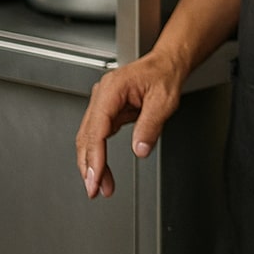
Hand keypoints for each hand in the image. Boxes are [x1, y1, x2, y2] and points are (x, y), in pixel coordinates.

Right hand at [74, 50, 187, 199]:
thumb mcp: (164, 101)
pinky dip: (98, 154)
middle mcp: (102, 95)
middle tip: (94, 189)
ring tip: (100, 185)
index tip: (95, 177)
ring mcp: (102, 102)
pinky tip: (102, 170)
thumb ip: (150, 126)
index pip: (97, 128)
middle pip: (87, 136)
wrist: (166, 64)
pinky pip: (97, 135)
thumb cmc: (164, 75)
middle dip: (89, 166)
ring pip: (88, 138)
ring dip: (92, 163)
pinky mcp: (106, 110)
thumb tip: (140, 149)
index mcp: (112, 90)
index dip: (95, 156)